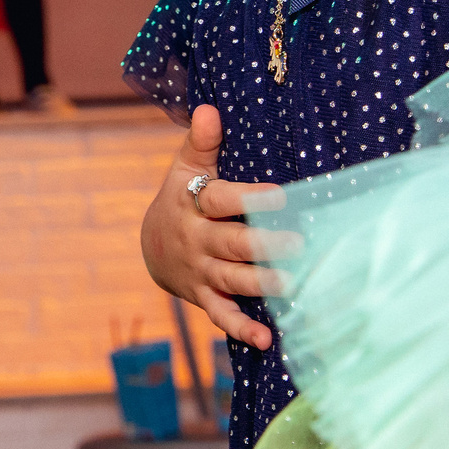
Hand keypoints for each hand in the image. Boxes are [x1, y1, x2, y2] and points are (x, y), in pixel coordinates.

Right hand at [138, 104, 288, 350]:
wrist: (151, 248)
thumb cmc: (181, 200)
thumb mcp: (183, 170)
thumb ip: (201, 143)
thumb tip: (209, 109)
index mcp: (193, 205)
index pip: (218, 200)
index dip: (247, 198)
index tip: (280, 195)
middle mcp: (196, 240)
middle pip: (231, 243)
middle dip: (263, 245)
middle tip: (298, 245)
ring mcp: (200, 271)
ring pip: (230, 278)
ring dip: (259, 283)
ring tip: (290, 286)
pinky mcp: (203, 296)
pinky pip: (221, 314)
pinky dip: (241, 328)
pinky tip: (266, 339)